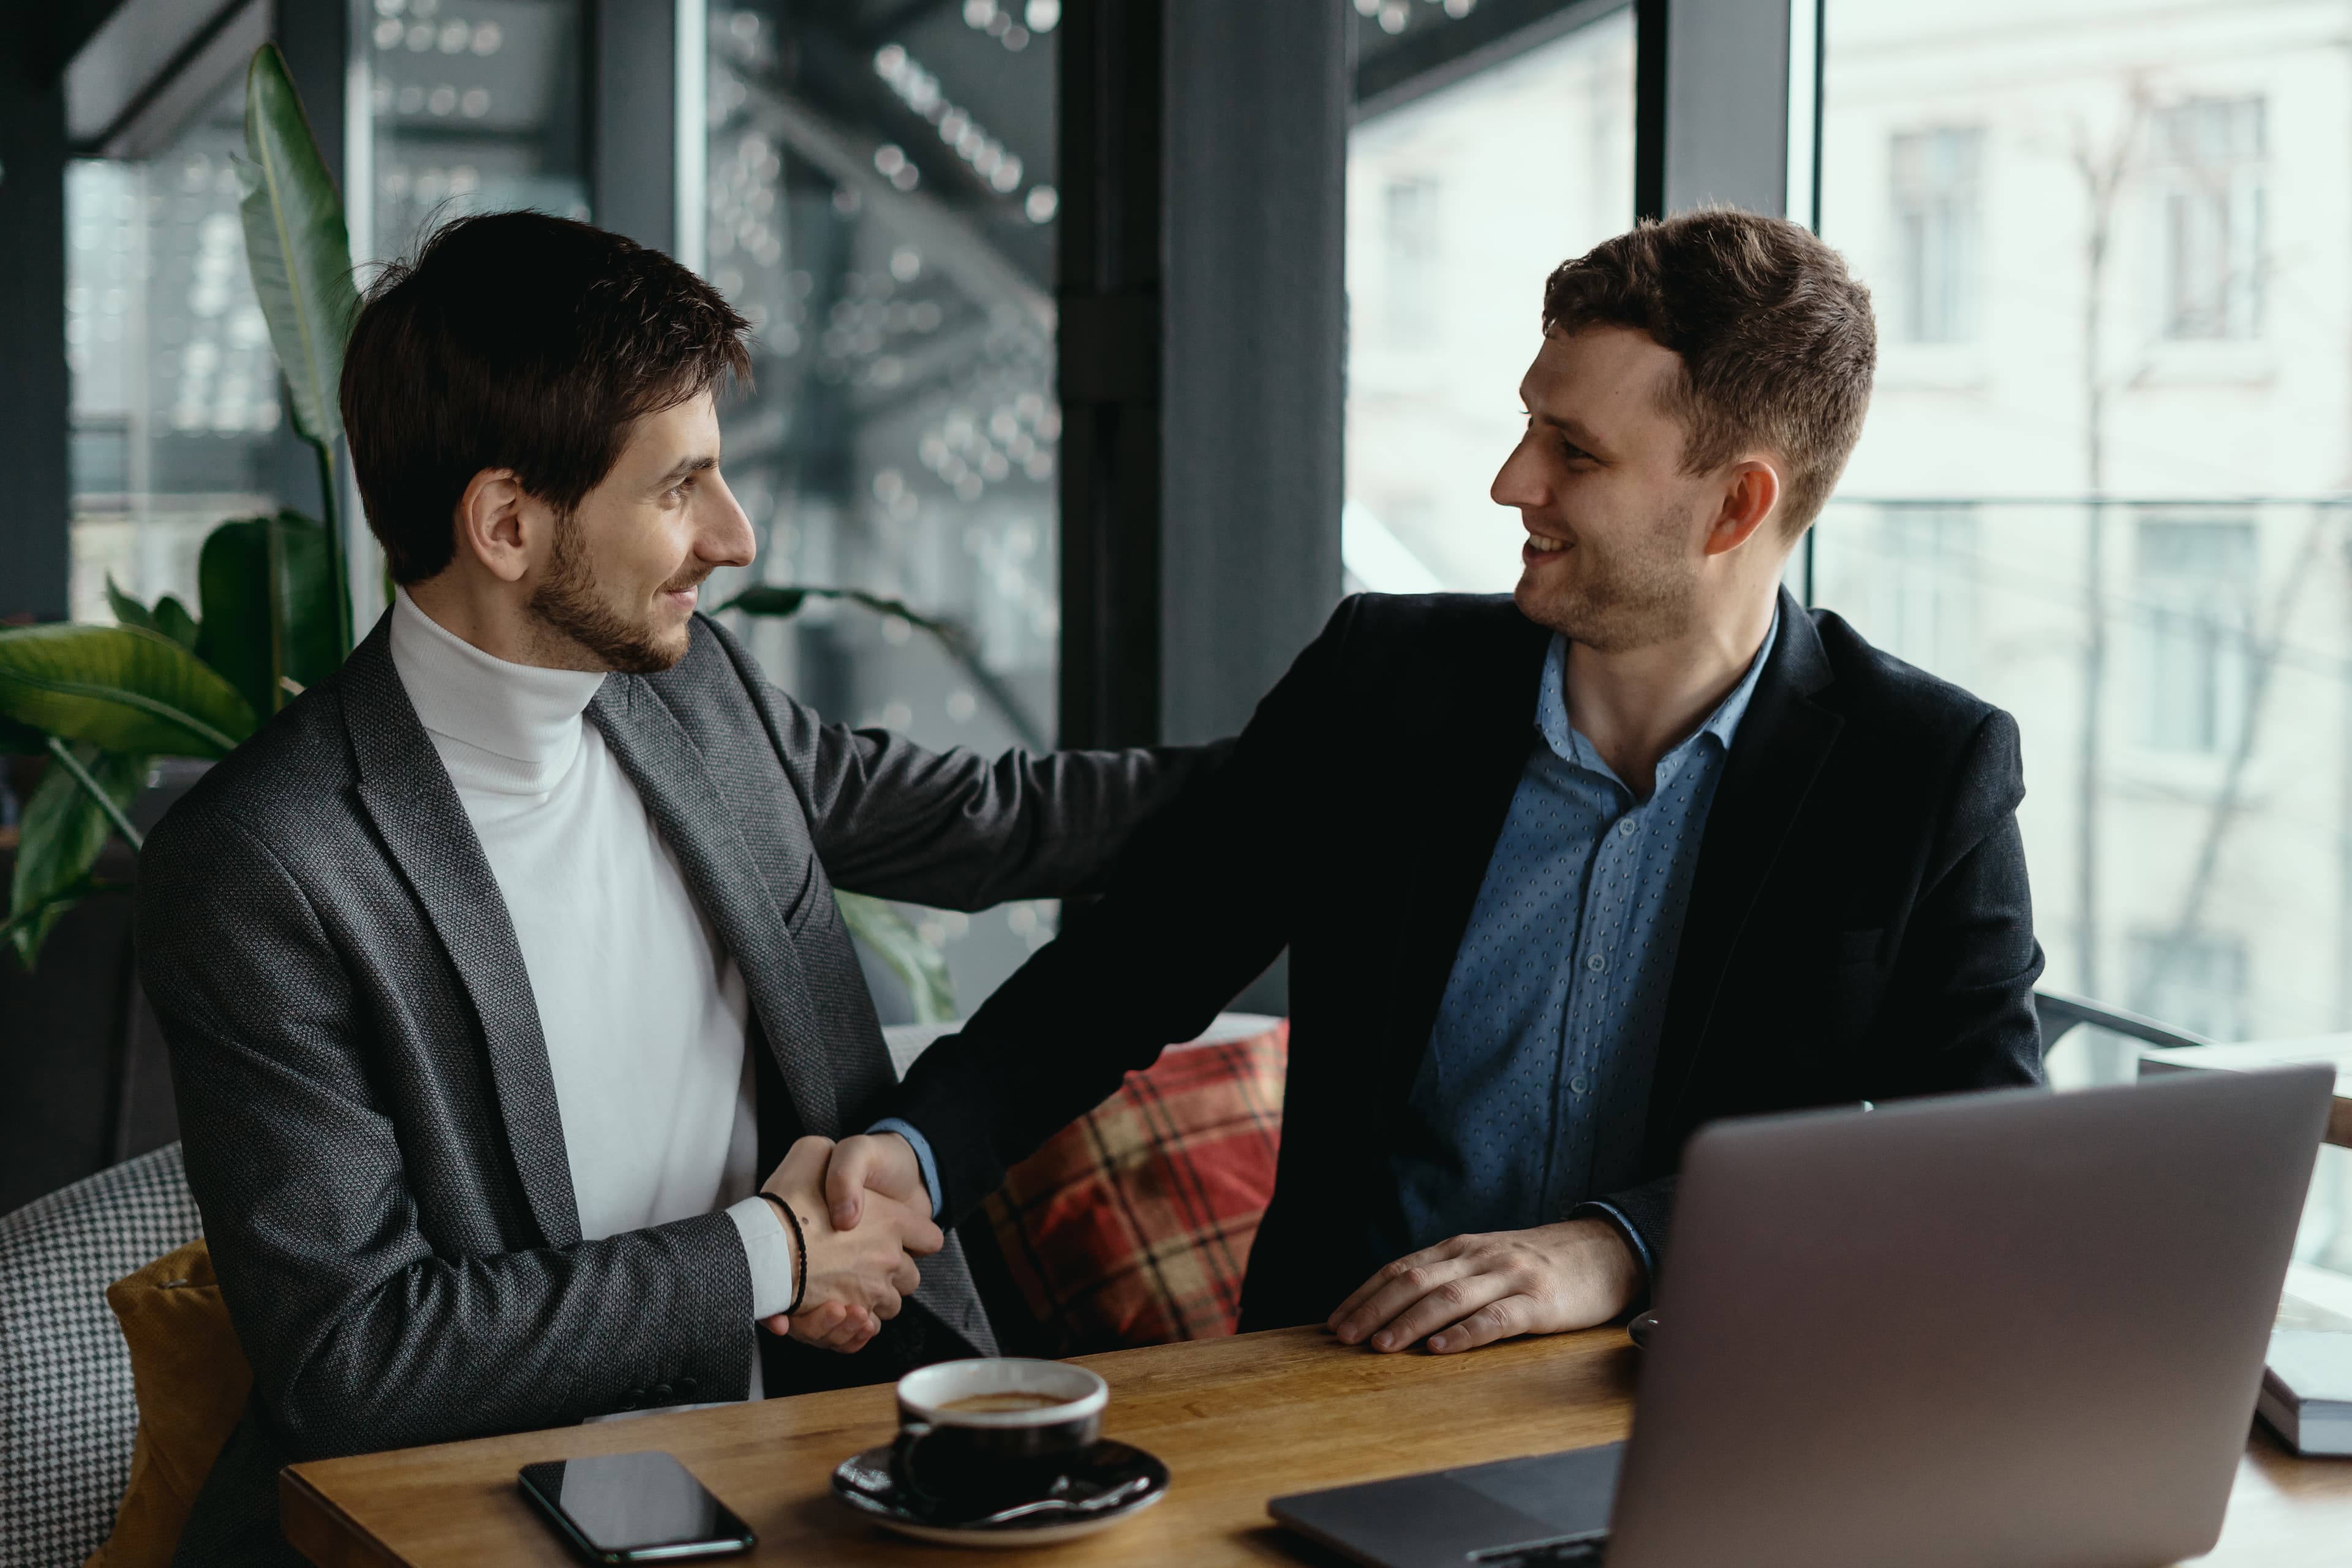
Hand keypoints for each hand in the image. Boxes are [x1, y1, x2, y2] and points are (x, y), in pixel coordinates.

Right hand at [753, 1136, 941, 1351]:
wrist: (760, 1243)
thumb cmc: (787, 1198)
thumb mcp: (812, 1152)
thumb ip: (836, 1160)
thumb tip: (841, 1168)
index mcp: (892, 1220)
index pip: (928, 1237)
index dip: (915, 1236)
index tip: (897, 1238)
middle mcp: (888, 1258)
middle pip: (909, 1277)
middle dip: (891, 1275)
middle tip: (861, 1265)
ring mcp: (871, 1292)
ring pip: (887, 1306)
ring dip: (871, 1301)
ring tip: (844, 1290)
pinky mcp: (848, 1319)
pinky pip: (864, 1332)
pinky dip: (855, 1330)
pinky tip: (838, 1312)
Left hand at [1328, 1218, 1644, 1354]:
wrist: (1604, 1252)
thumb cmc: (1538, 1265)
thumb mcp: (1487, 1260)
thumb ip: (1449, 1275)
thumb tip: (1394, 1306)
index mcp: (1461, 1248)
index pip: (1401, 1269)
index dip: (1365, 1294)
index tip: (1336, 1320)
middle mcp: (1479, 1257)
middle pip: (1415, 1280)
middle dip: (1374, 1309)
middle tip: (1344, 1337)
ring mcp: (1510, 1277)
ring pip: (1449, 1297)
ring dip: (1410, 1322)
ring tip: (1382, 1346)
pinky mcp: (1539, 1302)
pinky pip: (1496, 1318)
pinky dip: (1464, 1333)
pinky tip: (1441, 1348)